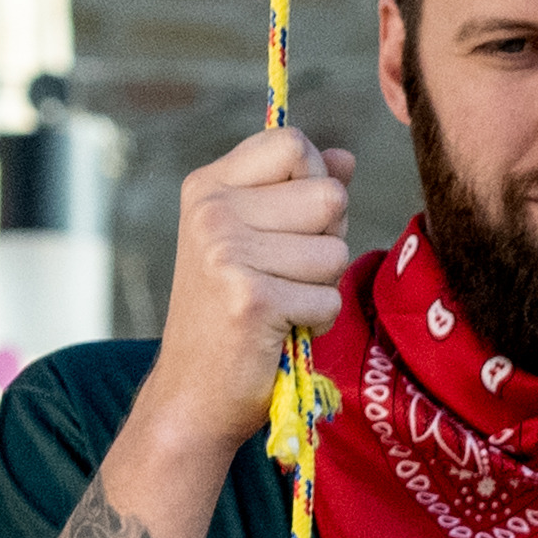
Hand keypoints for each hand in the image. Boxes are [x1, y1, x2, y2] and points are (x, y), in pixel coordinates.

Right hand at [124, 123, 363, 480]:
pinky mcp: (251, 299)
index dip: (315, 182)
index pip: (293, 143)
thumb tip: (345, 158)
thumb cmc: (229, 314)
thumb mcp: (254, 239)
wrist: (192, 394)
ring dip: (321, 288)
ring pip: (334, 252)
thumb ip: (298, 193)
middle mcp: (212, 211)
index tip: (290, 224)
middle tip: (284, 275)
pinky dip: (316, 323)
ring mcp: (227, 253)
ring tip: (279, 305)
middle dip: (325, 241)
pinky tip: (279, 332)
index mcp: (208, 186)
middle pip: (327, 197)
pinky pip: (328, 300)